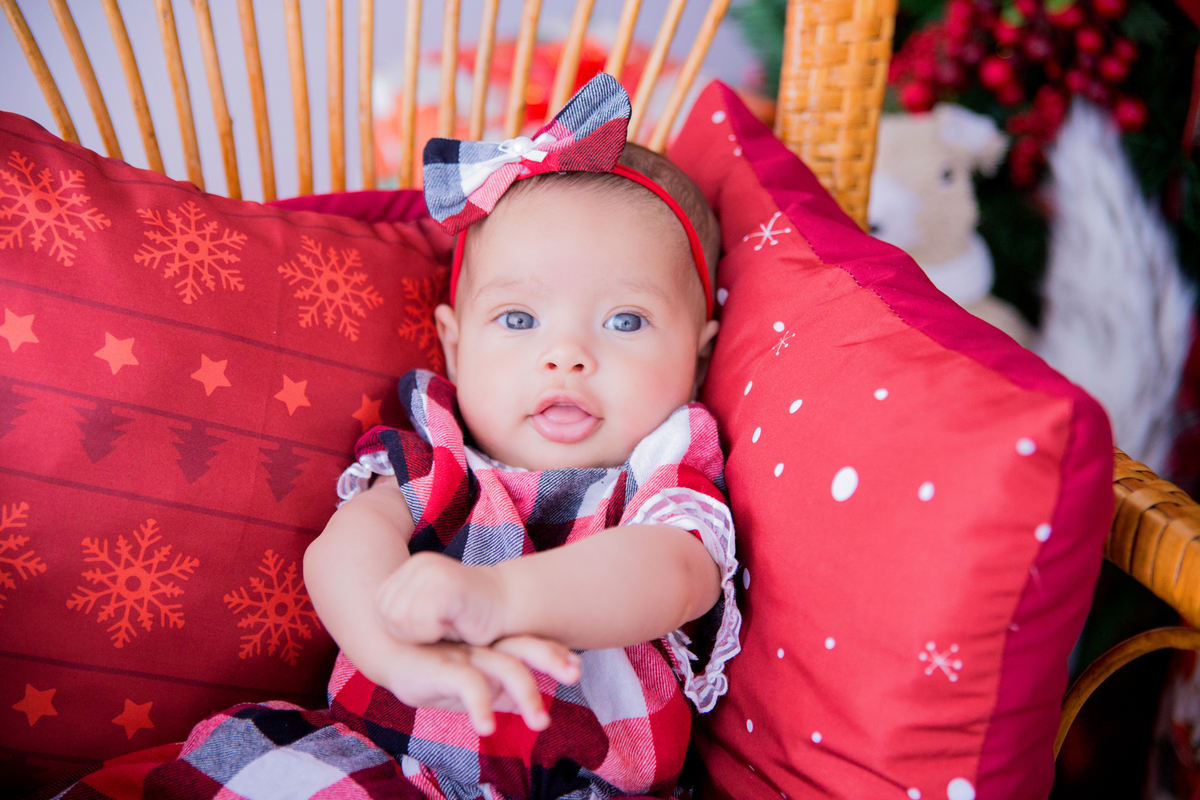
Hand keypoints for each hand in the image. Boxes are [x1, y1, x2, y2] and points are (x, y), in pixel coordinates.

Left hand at [376, 551, 506, 644]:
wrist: (508, 608)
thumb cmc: (467, 620)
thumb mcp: (426, 615)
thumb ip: (399, 615)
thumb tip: (363, 630)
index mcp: (408, 570)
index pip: (379, 610)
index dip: (400, 629)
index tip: (430, 626)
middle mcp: (418, 565)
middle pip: (388, 616)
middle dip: (410, 633)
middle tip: (441, 627)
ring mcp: (432, 571)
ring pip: (402, 620)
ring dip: (425, 634)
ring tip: (449, 624)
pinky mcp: (446, 584)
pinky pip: (422, 620)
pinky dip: (436, 632)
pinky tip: (456, 624)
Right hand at [383, 634, 580, 736]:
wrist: (384, 650)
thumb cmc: (430, 667)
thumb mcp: (465, 678)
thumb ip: (493, 687)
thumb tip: (518, 703)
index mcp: (492, 646)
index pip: (528, 645)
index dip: (554, 653)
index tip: (575, 667)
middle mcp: (483, 647)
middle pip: (524, 647)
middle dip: (552, 659)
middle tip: (574, 675)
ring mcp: (465, 655)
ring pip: (506, 668)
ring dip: (528, 695)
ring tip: (540, 723)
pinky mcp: (444, 668)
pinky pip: (469, 685)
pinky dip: (482, 706)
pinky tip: (487, 728)